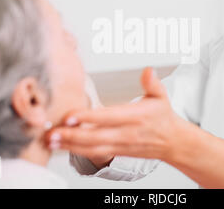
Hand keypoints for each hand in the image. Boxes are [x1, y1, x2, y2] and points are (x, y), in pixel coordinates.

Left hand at [45, 67, 184, 162]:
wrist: (172, 142)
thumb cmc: (163, 117)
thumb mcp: (161, 96)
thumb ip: (152, 83)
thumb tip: (148, 70)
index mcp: (135, 117)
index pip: (108, 117)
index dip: (88, 118)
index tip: (70, 115)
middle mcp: (126, 133)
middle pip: (95, 136)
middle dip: (72, 136)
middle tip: (52, 132)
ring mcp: (120, 145)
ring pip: (92, 147)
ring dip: (70, 145)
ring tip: (51, 141)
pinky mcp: (116, 152)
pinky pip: (94, 153)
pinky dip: (76, 151)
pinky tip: (62, 146)